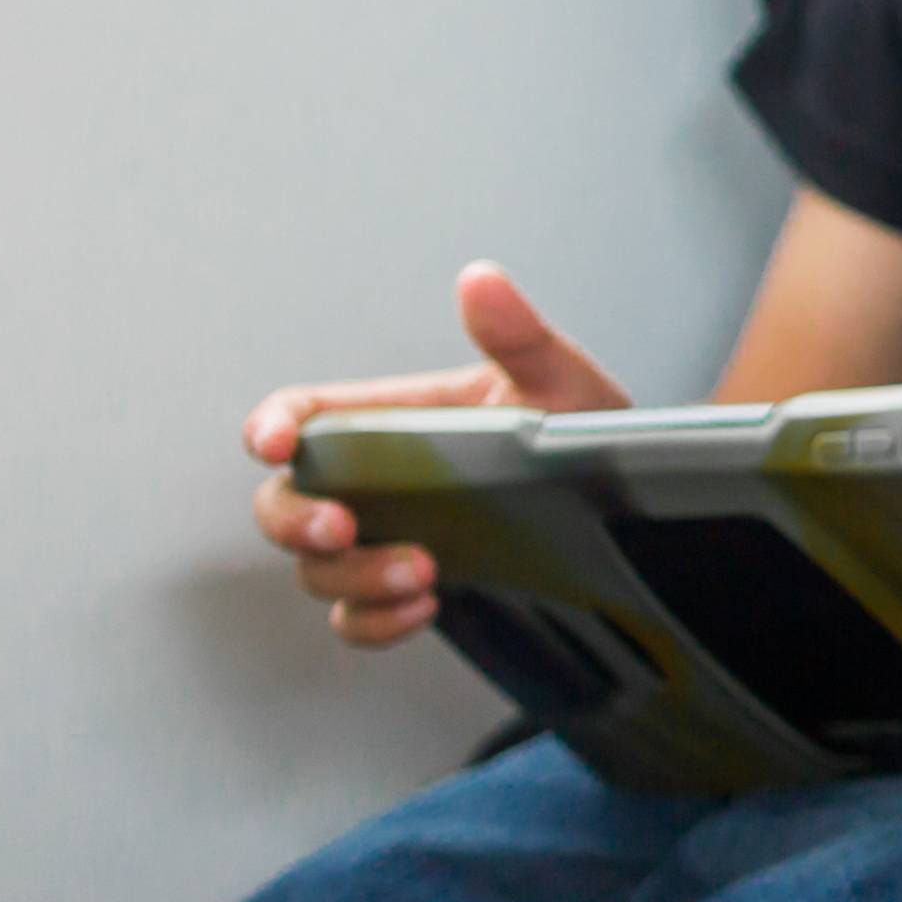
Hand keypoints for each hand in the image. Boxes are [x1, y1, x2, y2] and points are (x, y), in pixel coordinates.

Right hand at [246, 264, 630, 648]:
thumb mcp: (560, 381)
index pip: (306, 415)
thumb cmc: (586, 429)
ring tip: (422, 572)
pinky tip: (425, 606)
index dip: (272, 424)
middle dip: (294, 520)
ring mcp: (388, 537)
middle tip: (341, 528)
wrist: (629, 504)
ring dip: (353, 577)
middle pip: (284, 502)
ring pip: (318, 568)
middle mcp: (377, 480)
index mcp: (395, 419)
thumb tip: (481, 280)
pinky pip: (357, 619)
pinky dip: (375, 621)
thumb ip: (518, 336)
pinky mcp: (408, 589)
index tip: (277, 444)